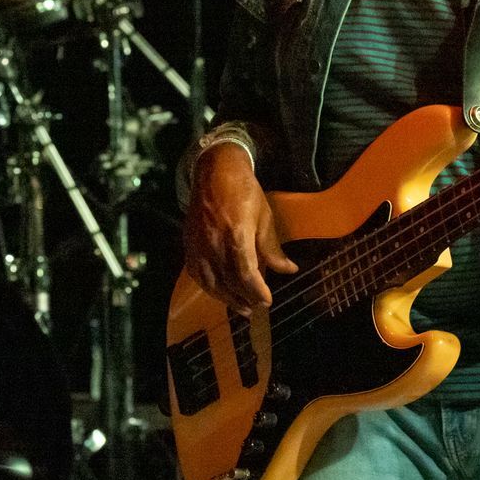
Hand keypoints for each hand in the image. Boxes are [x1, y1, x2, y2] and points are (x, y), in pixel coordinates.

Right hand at [183, 143, 296, 314]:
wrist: (215, 172)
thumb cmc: (244, 192)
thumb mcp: (264, 217)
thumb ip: (272, 247)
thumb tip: (289, 270)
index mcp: (236, 234)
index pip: (246, 273)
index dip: (257, 291)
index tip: (267, 301)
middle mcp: (214, 243)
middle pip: (229, 281)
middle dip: (245, 297)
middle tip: (258, 306)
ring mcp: (198, 245)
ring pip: (210, 282)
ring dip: (227, 298)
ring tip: (241, 307)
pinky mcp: (189, 244)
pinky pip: (197, 274)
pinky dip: (209, 287)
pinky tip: (219, 292)